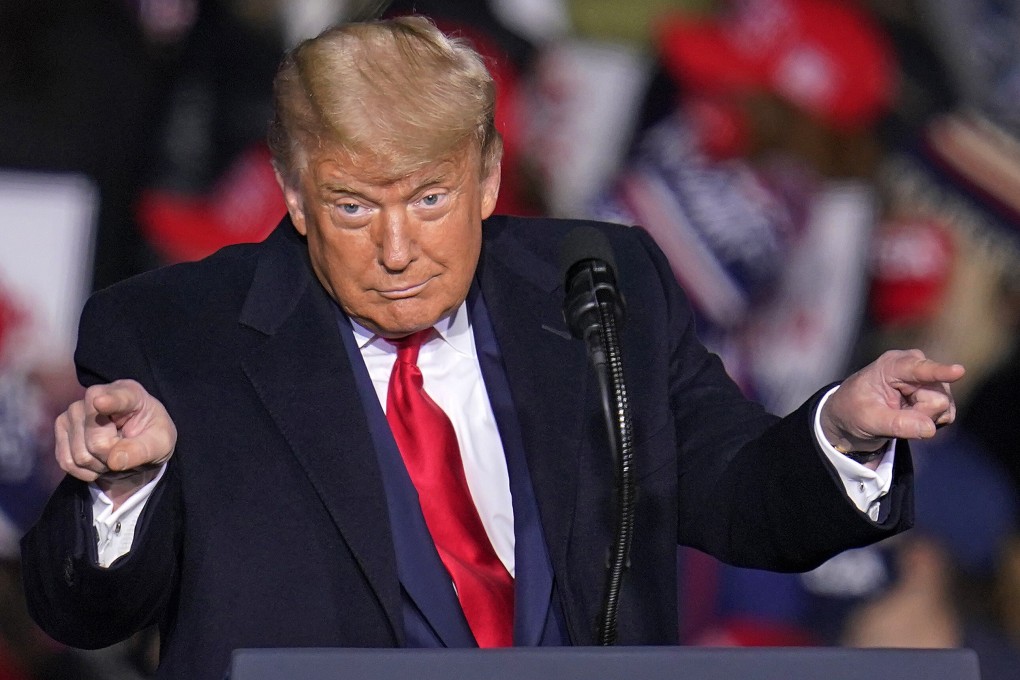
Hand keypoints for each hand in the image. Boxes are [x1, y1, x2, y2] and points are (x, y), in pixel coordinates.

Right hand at [55, 379, 176, 504]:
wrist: (136, 442)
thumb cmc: (152, 436)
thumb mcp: (161, 444)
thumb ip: (142, 450)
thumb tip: (114, 461)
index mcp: (130, 394)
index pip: (117, 398)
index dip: (109, 401)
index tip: (101, 402)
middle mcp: (97, 396)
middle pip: (95, 440)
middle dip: (111, 456)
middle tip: (125, 452)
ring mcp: (74, 411)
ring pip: (80, 455)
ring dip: (99, 465)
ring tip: (113, 454)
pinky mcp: (61, 427)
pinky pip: (66, 462)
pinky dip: (84, 471)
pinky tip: (98, 461)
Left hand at [821, 349, 964, 453]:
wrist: (853, 414)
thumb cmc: (855, 410)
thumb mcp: (868, 420)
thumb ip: (897, 424)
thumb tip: (930, 429)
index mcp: (891, 365)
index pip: (919, 369)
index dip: (939, 371)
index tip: (959, 371)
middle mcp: (915, 366)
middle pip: (937, 398)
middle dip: (919, 414)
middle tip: (892, 415)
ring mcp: (929, 379)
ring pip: (944, 407)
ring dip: (923, 419)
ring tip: (899, 414)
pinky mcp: (938, 393)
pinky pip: (946, 414)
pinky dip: (929, 422)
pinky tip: (911, 417)